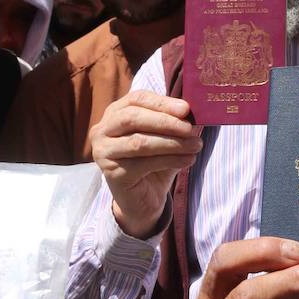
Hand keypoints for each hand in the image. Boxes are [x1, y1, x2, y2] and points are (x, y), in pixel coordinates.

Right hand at [90, 90, 201, 239]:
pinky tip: (188, 160)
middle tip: (190, 128)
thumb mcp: (164, 138)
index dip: (162, 103)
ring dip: (172, 143)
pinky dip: (171, 160)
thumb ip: (174, 122)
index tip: (186, 109)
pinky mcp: (112, 174)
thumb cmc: (154, 163)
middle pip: (132, 118)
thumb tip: (192, 111)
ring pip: (139, 142)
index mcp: (114, 114)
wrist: (143, 199)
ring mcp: (104, 153)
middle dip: (165, 122)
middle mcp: (102, 131)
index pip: (136, 99)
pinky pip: (144, 163)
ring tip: (196, 145)